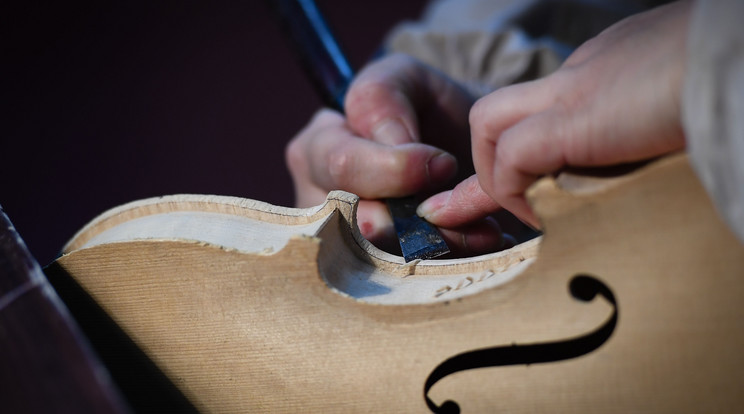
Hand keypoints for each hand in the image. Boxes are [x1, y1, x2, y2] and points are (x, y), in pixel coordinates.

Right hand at [286, 54, 506, 254]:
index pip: (340, 166)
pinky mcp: (374, 275)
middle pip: (355, 226)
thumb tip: (392, 146)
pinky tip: (475, 249)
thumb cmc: (425, 112)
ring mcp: (342, 245)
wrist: (457, 153)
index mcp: (315, 149)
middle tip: (468, 212)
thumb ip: (384, 97)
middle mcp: (318, 202)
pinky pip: (402, 284)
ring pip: (380, 263)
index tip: (445, 164)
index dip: (395, 169)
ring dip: (438, 251)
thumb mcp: (403, 79)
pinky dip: (445, 269)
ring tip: (480, 233)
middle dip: (418, 224)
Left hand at [419, 0, 690, 228]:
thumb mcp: (675, 113)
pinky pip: (513, 155)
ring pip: (488, 122)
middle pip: (499, 111)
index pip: (539, 107)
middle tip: (500, 202)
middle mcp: (579, 72)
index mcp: (604, 69)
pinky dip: (513, 190)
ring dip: (495, 174)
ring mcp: (571, 89)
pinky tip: (544, 215)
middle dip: (487, 160)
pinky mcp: (573, 118)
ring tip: (528, 212)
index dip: (522, 149)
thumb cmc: (726, 89)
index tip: (525, 187)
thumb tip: (654, 161)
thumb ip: (648, 131)